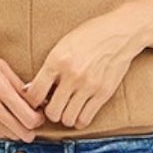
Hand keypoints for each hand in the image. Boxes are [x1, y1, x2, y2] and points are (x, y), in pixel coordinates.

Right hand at [0, 30, 45, 141]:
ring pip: (5, 134)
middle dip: (30, 129)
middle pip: (21, 132)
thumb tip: (36, 101)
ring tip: (13, 117)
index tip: (38, 114)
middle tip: (31, 121)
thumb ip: (17, 84)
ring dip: (13, 129)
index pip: (30, 117)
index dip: (39, 119)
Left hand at [21, 7, 146, 129]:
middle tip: (53, 106)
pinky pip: (85, 119)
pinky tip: (80, 112)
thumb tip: (32, 90)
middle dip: (50, 111)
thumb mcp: (62, 45)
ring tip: (67, 109)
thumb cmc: (89, 36)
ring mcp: (89, 85)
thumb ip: (49, 68)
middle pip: (51, 111)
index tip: (37, 100)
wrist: (120, 33)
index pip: (34, 94)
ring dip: (65, 117)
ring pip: (67, 119)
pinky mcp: (103, 93)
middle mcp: (72, 75)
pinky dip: (80, 120)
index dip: (32, 101)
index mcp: (57, 60)